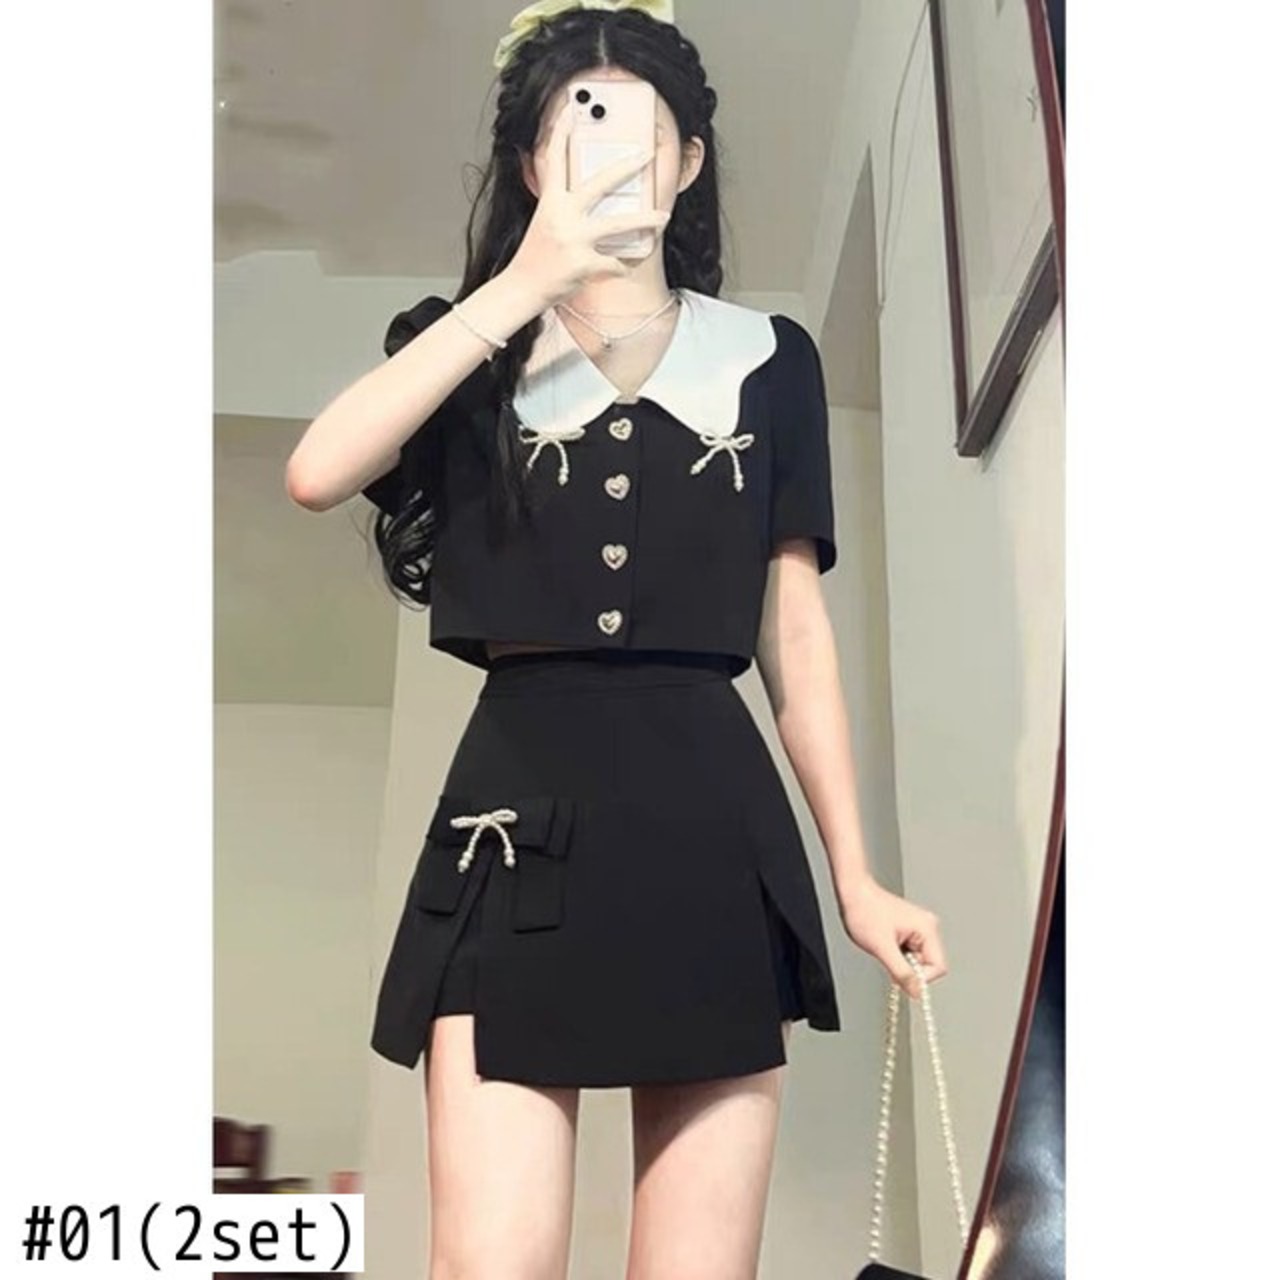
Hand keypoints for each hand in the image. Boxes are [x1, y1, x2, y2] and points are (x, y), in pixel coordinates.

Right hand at [505, 95, 671, 306]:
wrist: (522, 288)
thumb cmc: (536, 256)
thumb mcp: (542, 220)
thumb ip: (557, 199)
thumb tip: (567, 180)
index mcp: (550, 202)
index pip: (554, 159)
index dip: (562, 132)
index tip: (572, 109)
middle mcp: (562, 216)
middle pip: (599, 184)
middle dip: (626, 167)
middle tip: (646, 155)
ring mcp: (574, 239)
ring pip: (618, 225)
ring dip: (645, 221)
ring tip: (664, 217)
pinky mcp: (584, 264)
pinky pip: (615, 262)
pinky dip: (622, 265)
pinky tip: (623, 265)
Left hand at [837, 877, 948, 999]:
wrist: (852, 892)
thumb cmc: (864, 912)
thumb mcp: (882, 948)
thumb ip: (902, 972)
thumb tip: (917, 993)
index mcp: (927, 928)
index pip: (938, 967)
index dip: (920, 978)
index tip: (901, 977)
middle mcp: (927, 927)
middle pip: (928, 964)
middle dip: (908, 967)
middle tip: (888, 957)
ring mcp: (918, 928)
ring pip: (917, 960)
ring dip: (900, 960)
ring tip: (883, 945)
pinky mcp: (909, 930)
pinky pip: (909, 953)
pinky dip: (896, 954)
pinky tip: (884, 943)